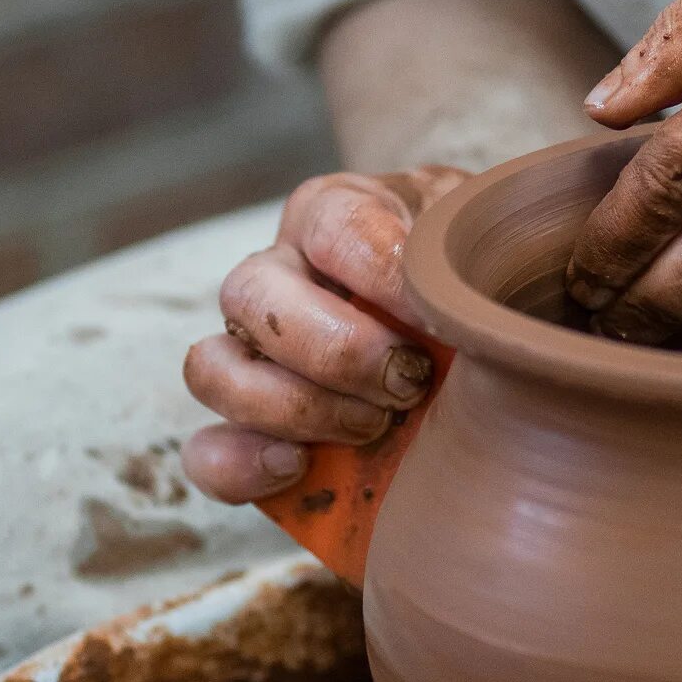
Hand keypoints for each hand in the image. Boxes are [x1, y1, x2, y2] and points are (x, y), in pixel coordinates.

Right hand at [182, 166, 468, 502]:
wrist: (458, 310)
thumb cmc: (464, 272)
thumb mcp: (476, 245)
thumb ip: (469, 261)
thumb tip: (463, 319)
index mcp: (333, 213)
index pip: (335, 226)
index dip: (384, 275)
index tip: (437, 320)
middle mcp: (278, 273)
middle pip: (254, 295)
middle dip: (338, 352)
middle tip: (411, 381)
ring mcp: (253, 349)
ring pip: (212, 369)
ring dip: (294, 407)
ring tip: (374, 426)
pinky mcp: (251, 423)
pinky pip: (206, 450)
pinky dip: (241, 466)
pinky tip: (299, 467)